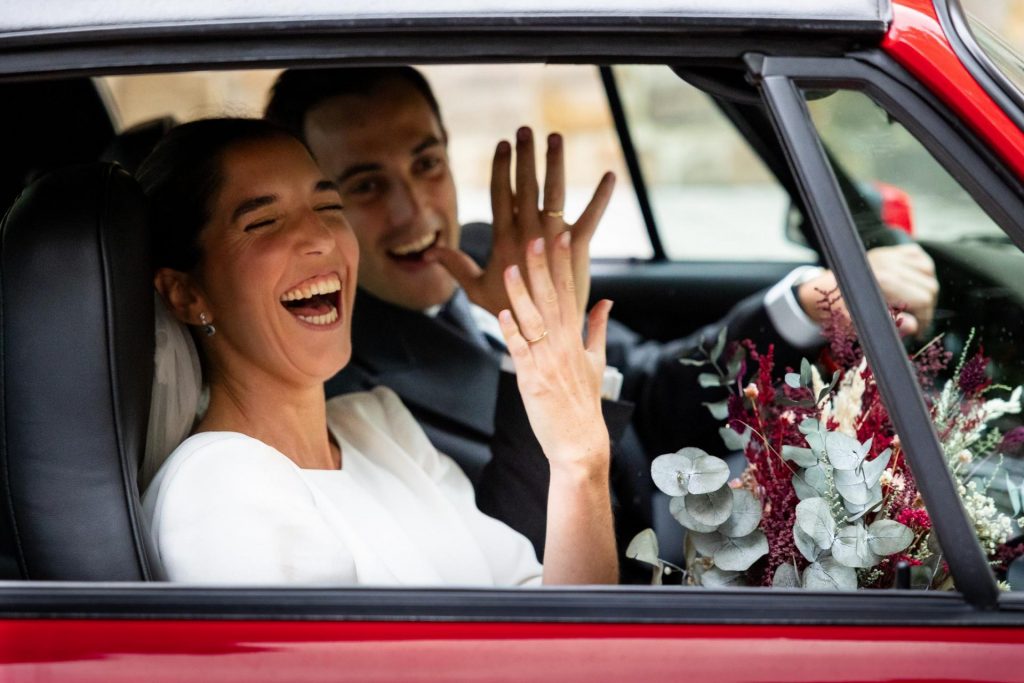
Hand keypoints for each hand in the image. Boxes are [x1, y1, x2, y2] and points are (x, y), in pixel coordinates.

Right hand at [428, 126, 614, 318]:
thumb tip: (429, 253)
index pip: (501, 194)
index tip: (502, 144)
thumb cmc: (510, 309)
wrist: (542, 332)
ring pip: (553, 193)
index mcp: (504, 239)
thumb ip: (456, 266)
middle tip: (525, 130)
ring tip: (556, 138)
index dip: (501, 168)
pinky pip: (591, 217)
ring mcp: (552, 239)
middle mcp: (528, 234)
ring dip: (555, 164)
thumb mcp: (476, 288)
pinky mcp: (577, 246)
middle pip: (526, 186)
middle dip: (525, 156)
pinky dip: (601, 197)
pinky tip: (610, 175)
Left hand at [497, 233, 610, 473]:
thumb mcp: (597, 361)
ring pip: (532, 320)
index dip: (563, 264)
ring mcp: (546, 361)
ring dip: (520, 294)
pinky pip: (520, 350)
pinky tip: (501, 313)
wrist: (580, 441)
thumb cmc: (585, 403)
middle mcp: (562, 345)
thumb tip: (608, 301)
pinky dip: (511, 332)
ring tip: (510, 269)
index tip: (560, 237)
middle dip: (542, 268)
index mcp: (576, 338)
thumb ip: (598, 328)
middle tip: (536, 238)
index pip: (570, 292)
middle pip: (551, 299)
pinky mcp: (531, 379)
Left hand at [798, 243, 938, 335]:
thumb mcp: (860, 325)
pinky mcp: (889, 251)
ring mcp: (888, 255)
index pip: (922, 299)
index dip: (925, 319)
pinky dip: (922, 268)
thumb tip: (914, 326)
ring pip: (928, 270)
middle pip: (928, 286)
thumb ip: (890, 326)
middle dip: (926, 307)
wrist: (822, 292)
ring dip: (925, 287)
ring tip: (913, 303)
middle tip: (916, 319)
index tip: (920, 330)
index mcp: (881, 281)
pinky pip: (918, 256)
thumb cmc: (840, 310)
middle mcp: (886, 263)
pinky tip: (913, 282)